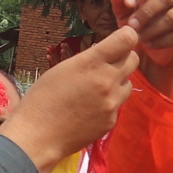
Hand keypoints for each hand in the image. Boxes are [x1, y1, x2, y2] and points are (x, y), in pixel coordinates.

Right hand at [0, 27, 138, 170]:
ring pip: (128, 83)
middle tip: (108, 63)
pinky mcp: (112, 121)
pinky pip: (119, 105)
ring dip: (118, 82)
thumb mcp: (63, 68)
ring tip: (96, 89)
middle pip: (134, 59)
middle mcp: (107, 81)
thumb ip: (89, 59)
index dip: (126, 36)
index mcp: (91, 63)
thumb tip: (107, 53)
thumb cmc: (42, 98)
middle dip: (124, 58)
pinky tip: (90, 109)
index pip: (127, 39)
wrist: (38, 136)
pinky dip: (109, 103)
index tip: (121, 39)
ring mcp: (112, 103)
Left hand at [110, 0, 172, 89]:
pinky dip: (162, 41)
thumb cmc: (140, 25)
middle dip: (146, 12)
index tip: (128, 4)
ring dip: (153, 29)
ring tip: (139, 38)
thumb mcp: (125, 15)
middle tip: (131, 26)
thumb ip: (120, 1)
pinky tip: (149, 45)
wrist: (152, 52)